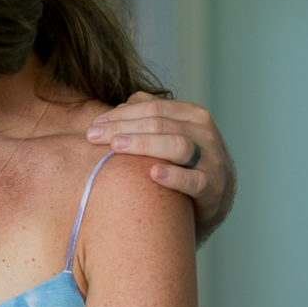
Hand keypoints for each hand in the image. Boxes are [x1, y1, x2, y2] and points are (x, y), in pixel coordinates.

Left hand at [86, 92, 235, 241]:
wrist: (213, 203)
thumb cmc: (182, 166)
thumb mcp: (169, 137)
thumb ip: (151, 118)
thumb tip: (124, 103)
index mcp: (194, 117)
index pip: (154, 108)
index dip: (122, 114)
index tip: (94, 125)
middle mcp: (206, 135)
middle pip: (161, 124)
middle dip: (123, 128)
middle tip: (93, 136)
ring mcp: (213, 162)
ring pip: (179, 146)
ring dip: (145, 144)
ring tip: (117, 147)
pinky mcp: (214, 190)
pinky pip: (195, 181)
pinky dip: (174, 176)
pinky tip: (152, 173)